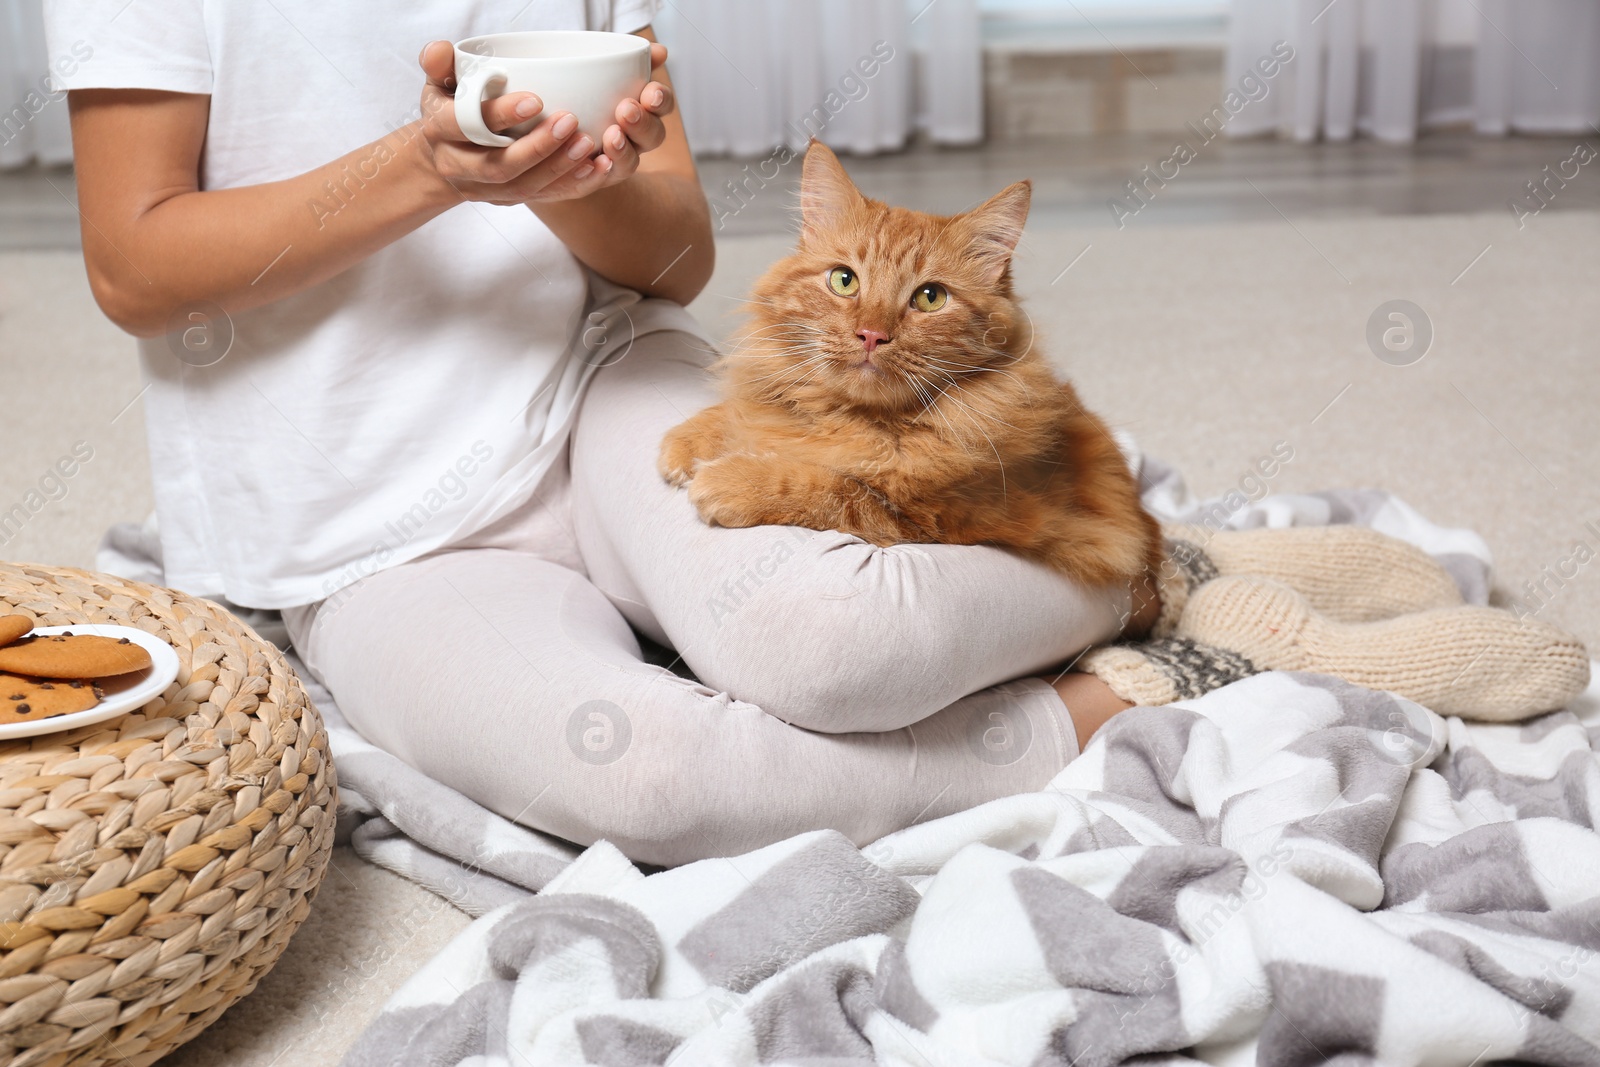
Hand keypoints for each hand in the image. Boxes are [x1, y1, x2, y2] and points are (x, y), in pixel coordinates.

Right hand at [416, 40, 675, 205]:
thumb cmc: (448, 108)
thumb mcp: (438, 82)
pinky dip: (571, 185)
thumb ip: (439, 63)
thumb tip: (443, 49)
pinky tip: (596, 169)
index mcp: (439, 132)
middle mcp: (458, 166)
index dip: (501, 115)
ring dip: (558, 168)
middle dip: (537, 148)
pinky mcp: (507, 200)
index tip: (535, 100)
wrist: (442, 155)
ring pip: (523, 188)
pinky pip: (542, 198)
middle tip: (570, 122)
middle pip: (499, 166)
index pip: (467, 125)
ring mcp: (483, 189)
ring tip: (588, 145)